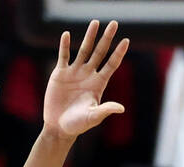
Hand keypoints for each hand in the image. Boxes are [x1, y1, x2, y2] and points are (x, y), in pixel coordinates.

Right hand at [43, 19, 129, 137]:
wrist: (58, 127)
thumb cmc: (77, 125)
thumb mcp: (92, 117)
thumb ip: (105, 110)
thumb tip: (121, 108)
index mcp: (98, 84)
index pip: (111, 65)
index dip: (119, 53)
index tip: (126, 41)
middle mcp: (88, 75)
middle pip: (100, 53)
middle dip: (106, 38)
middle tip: (114, 24)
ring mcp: (74, 73)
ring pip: (84, 50)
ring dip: (89, 37)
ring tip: (95, 22)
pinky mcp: (60, 74)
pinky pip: (63, 56)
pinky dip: (65, 45)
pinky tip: (67, 34)